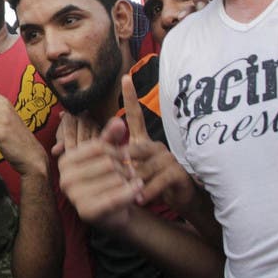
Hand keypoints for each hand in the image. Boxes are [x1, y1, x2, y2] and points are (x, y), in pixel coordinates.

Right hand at [54, 112, 139, 229]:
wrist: (111, 212)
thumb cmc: (107, 180)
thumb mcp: (107, 155)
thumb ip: (111, 137)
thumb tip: (118, 120)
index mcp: (66, 160)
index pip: (99, 146)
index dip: (117, 150)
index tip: (124, 156)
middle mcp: (65, 178)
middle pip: (107, 162)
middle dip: (124, 167)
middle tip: (130, 172)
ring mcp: (74, 197)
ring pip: (115, 179)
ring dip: (129, 181)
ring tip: (130, 183)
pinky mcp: (87, 212)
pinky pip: (116, 197)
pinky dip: (131, 192)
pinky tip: (137, 189)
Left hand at [120, 74, 197, 213]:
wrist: (181, 199)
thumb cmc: (152, 182)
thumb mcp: (133, 169)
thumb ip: (119, 160)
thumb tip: (97, 151)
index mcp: (144, 141)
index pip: (136, 116)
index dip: (130, 97)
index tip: (125, 78)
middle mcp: (156, 146)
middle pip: (134, 148)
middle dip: (121, 164)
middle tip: (113, 177)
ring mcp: (168, 158)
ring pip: (144, 167)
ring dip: (133, 182)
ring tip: (126, 193)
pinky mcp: (177, 173)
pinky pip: (158, 180)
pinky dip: (147, 191)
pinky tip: (139, 199)